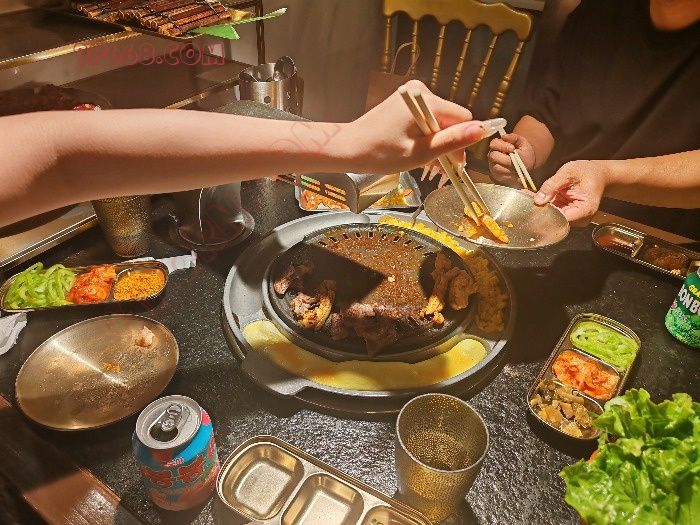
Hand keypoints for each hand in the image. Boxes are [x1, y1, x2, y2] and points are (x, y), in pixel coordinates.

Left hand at [345, 80, 484, 173]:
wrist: (348, 148)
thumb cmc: (380, 154)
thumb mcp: (420, 153)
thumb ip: (452, 141)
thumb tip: (483, 130)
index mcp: (426, 101)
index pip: (462, 118)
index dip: (461, 142)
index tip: (453, 164)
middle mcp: (421, 92)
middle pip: (450, 119)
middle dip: (448, 144)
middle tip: (439, 169)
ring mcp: (411, 96)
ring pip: (438, 121)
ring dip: (436, 143)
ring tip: (426, 165)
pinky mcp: (404, 102)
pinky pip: (425, 119)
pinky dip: (425, 137)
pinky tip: (417, 152)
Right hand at [488, 133, 535, 185]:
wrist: (526, 164)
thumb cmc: (523, 152)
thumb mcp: (522, 142)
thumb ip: (514, 138)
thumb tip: (504, 136)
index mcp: (497, 145)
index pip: (494, 144)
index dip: (502, 146)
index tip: (512, 148)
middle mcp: (492, 155)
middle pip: (493, 156)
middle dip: (505, 158)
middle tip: (515, 160)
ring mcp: (493, 166)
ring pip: (497, 168)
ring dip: (508, 168)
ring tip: (518, 167)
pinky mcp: (496, 176)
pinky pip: (501, 177)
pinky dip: (510, 175)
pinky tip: (516, 173)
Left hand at [534, 160, 608, 224]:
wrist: (599, 174)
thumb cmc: (588, 172)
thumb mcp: (569, 172)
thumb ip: (552, 185)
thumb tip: (538, 200)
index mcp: (585, 210)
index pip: (560, 220)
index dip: (545, 215)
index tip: (532, 206)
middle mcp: (580, 218)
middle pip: (555, 220)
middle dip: (540, 210)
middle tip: (526, 199)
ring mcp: (574, 218)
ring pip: (552, 217)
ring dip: (541, 208)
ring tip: (528, 196)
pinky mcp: (568, 214)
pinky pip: (554, 213)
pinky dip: (545, 206)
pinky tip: (536, 197)